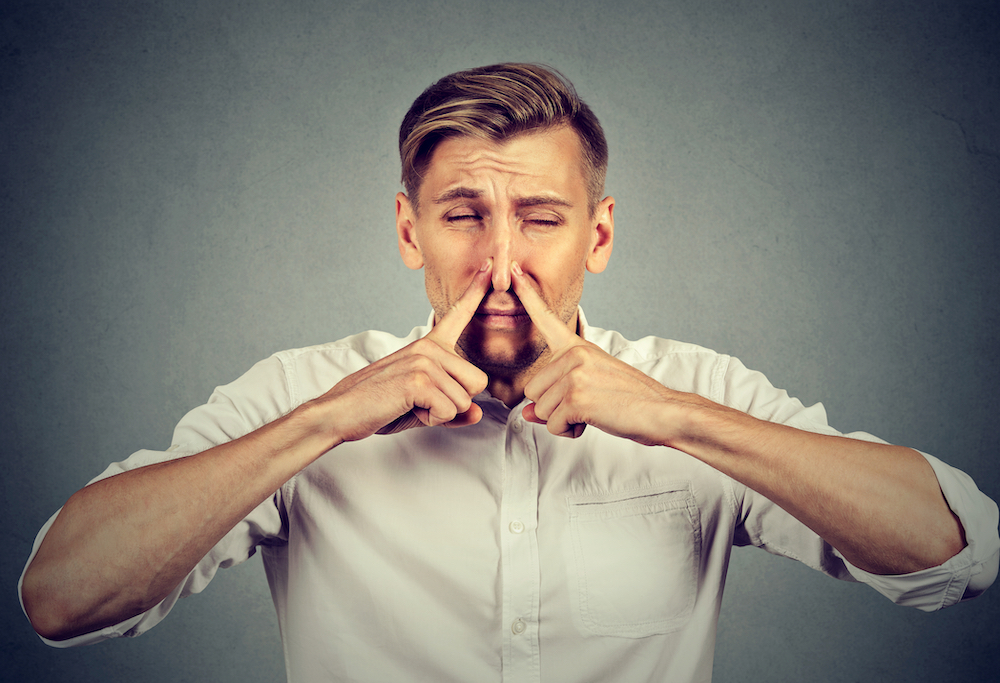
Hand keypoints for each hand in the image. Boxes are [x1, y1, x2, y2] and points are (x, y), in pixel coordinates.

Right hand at [315, 261, 491, 441]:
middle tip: (422, 402)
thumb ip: (452, 409)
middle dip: (455, 403)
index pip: (459, 313)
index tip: (488, 265)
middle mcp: (429, 346)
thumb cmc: (378, 405)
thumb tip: (478, 414)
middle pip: (478, 382)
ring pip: (465, 400)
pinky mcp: (418, 379)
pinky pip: (449, 411)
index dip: (476, 291)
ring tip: (411, 404)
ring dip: (441, 414)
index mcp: (429, 345)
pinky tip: (408, 408)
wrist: (340, 411)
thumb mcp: (422, 407)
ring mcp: (424, 360)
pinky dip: (433, 420)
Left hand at [512, 262, 681, 444]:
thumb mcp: (591, 387)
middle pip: (533, 390)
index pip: (546, 318)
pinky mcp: (576, 397)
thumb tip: (527, 413)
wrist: (662, 411)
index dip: (527, 295)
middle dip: (552, 407)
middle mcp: (573, 355)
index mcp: (577, 346)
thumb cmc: (630, 399)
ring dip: (562, 420)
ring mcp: (574, 374)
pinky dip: (569, 431)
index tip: (514, 270)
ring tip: (592, 412)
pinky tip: (591, 421)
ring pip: (540, 409)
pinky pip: (553, 424)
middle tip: (585, 405)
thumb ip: (556, 394)